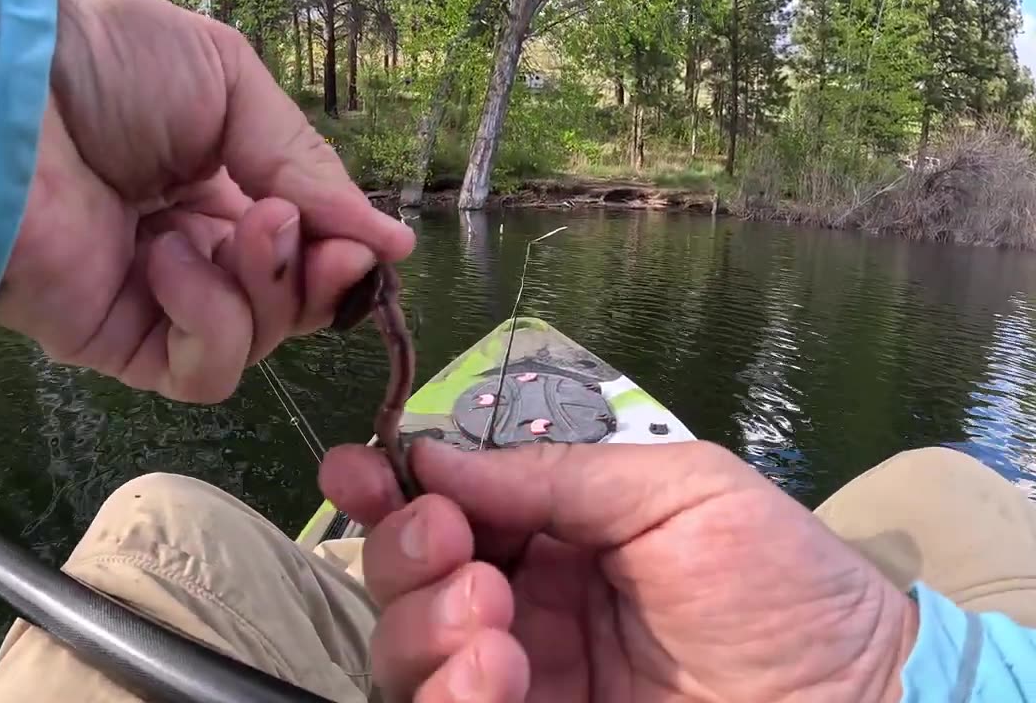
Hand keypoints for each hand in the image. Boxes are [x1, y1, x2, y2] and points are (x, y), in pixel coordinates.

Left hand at [0, 0, 413, 402]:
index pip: (304, 252)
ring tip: (235, 228)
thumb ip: (309, 168)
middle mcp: (195, 249)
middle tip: (303, 232)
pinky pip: (199, 371)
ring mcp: (155, 301)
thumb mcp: (232, 86)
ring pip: (256, 343)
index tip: (368, 243)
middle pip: (290, 306)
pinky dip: (210, 323)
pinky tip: (173, 262)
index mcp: (222, 188)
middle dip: (314, 275)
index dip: (341, 255)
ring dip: (265, 291)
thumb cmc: (105, 62)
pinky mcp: (115, 341)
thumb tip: (392, 243)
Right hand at [320, 440, 919, 701]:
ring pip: (407, 653)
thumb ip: (555, 475)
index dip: (391, 487)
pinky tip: (497, 668)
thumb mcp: (677, 492)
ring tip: (488, 617)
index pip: (448, 505)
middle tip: (450, 544)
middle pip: (408, 578)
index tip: (355, 470)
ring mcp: (523, 680)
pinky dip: (448, 692)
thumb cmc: (780, 581)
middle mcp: (524, 604)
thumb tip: (434, 456)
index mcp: (557, 533)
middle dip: (405, 552)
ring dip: (423, 624)